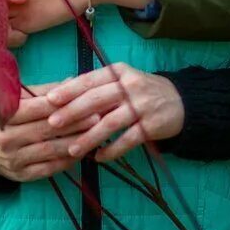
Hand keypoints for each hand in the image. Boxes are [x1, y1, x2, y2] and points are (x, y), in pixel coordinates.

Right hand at [0, 84, 101, 181]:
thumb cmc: (9, 119)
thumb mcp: (20, 99)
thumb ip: (45, 91)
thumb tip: (73, 81)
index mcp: (6, 115)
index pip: (37, 108)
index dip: (61, 104)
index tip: (85, 101)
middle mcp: (7, 137)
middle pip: (46, 129)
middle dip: (74, 124)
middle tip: (97, 118)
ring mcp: (14, 158)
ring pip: (49, 150)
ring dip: (74, 143)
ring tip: (93, 136)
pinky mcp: (21, 175)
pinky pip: (48, 168)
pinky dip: (66, 161)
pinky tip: (81, 154)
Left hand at [45, 63, 183, 162]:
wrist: (181, 101)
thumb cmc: (141, 91)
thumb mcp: (122, 80)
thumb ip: (97, 87)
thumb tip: (60, 96)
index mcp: (119, 71)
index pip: (90, 80)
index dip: (69, 90)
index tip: (48, 100)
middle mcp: (130, 86)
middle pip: (97, 100)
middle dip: (72, 112)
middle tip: (52, 124)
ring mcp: (142, 106)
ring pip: (110, 123)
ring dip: (89, 138)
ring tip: (72, 149)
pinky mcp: (152, 126)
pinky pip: (128, 140)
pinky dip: (112, 151)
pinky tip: (99, 158)